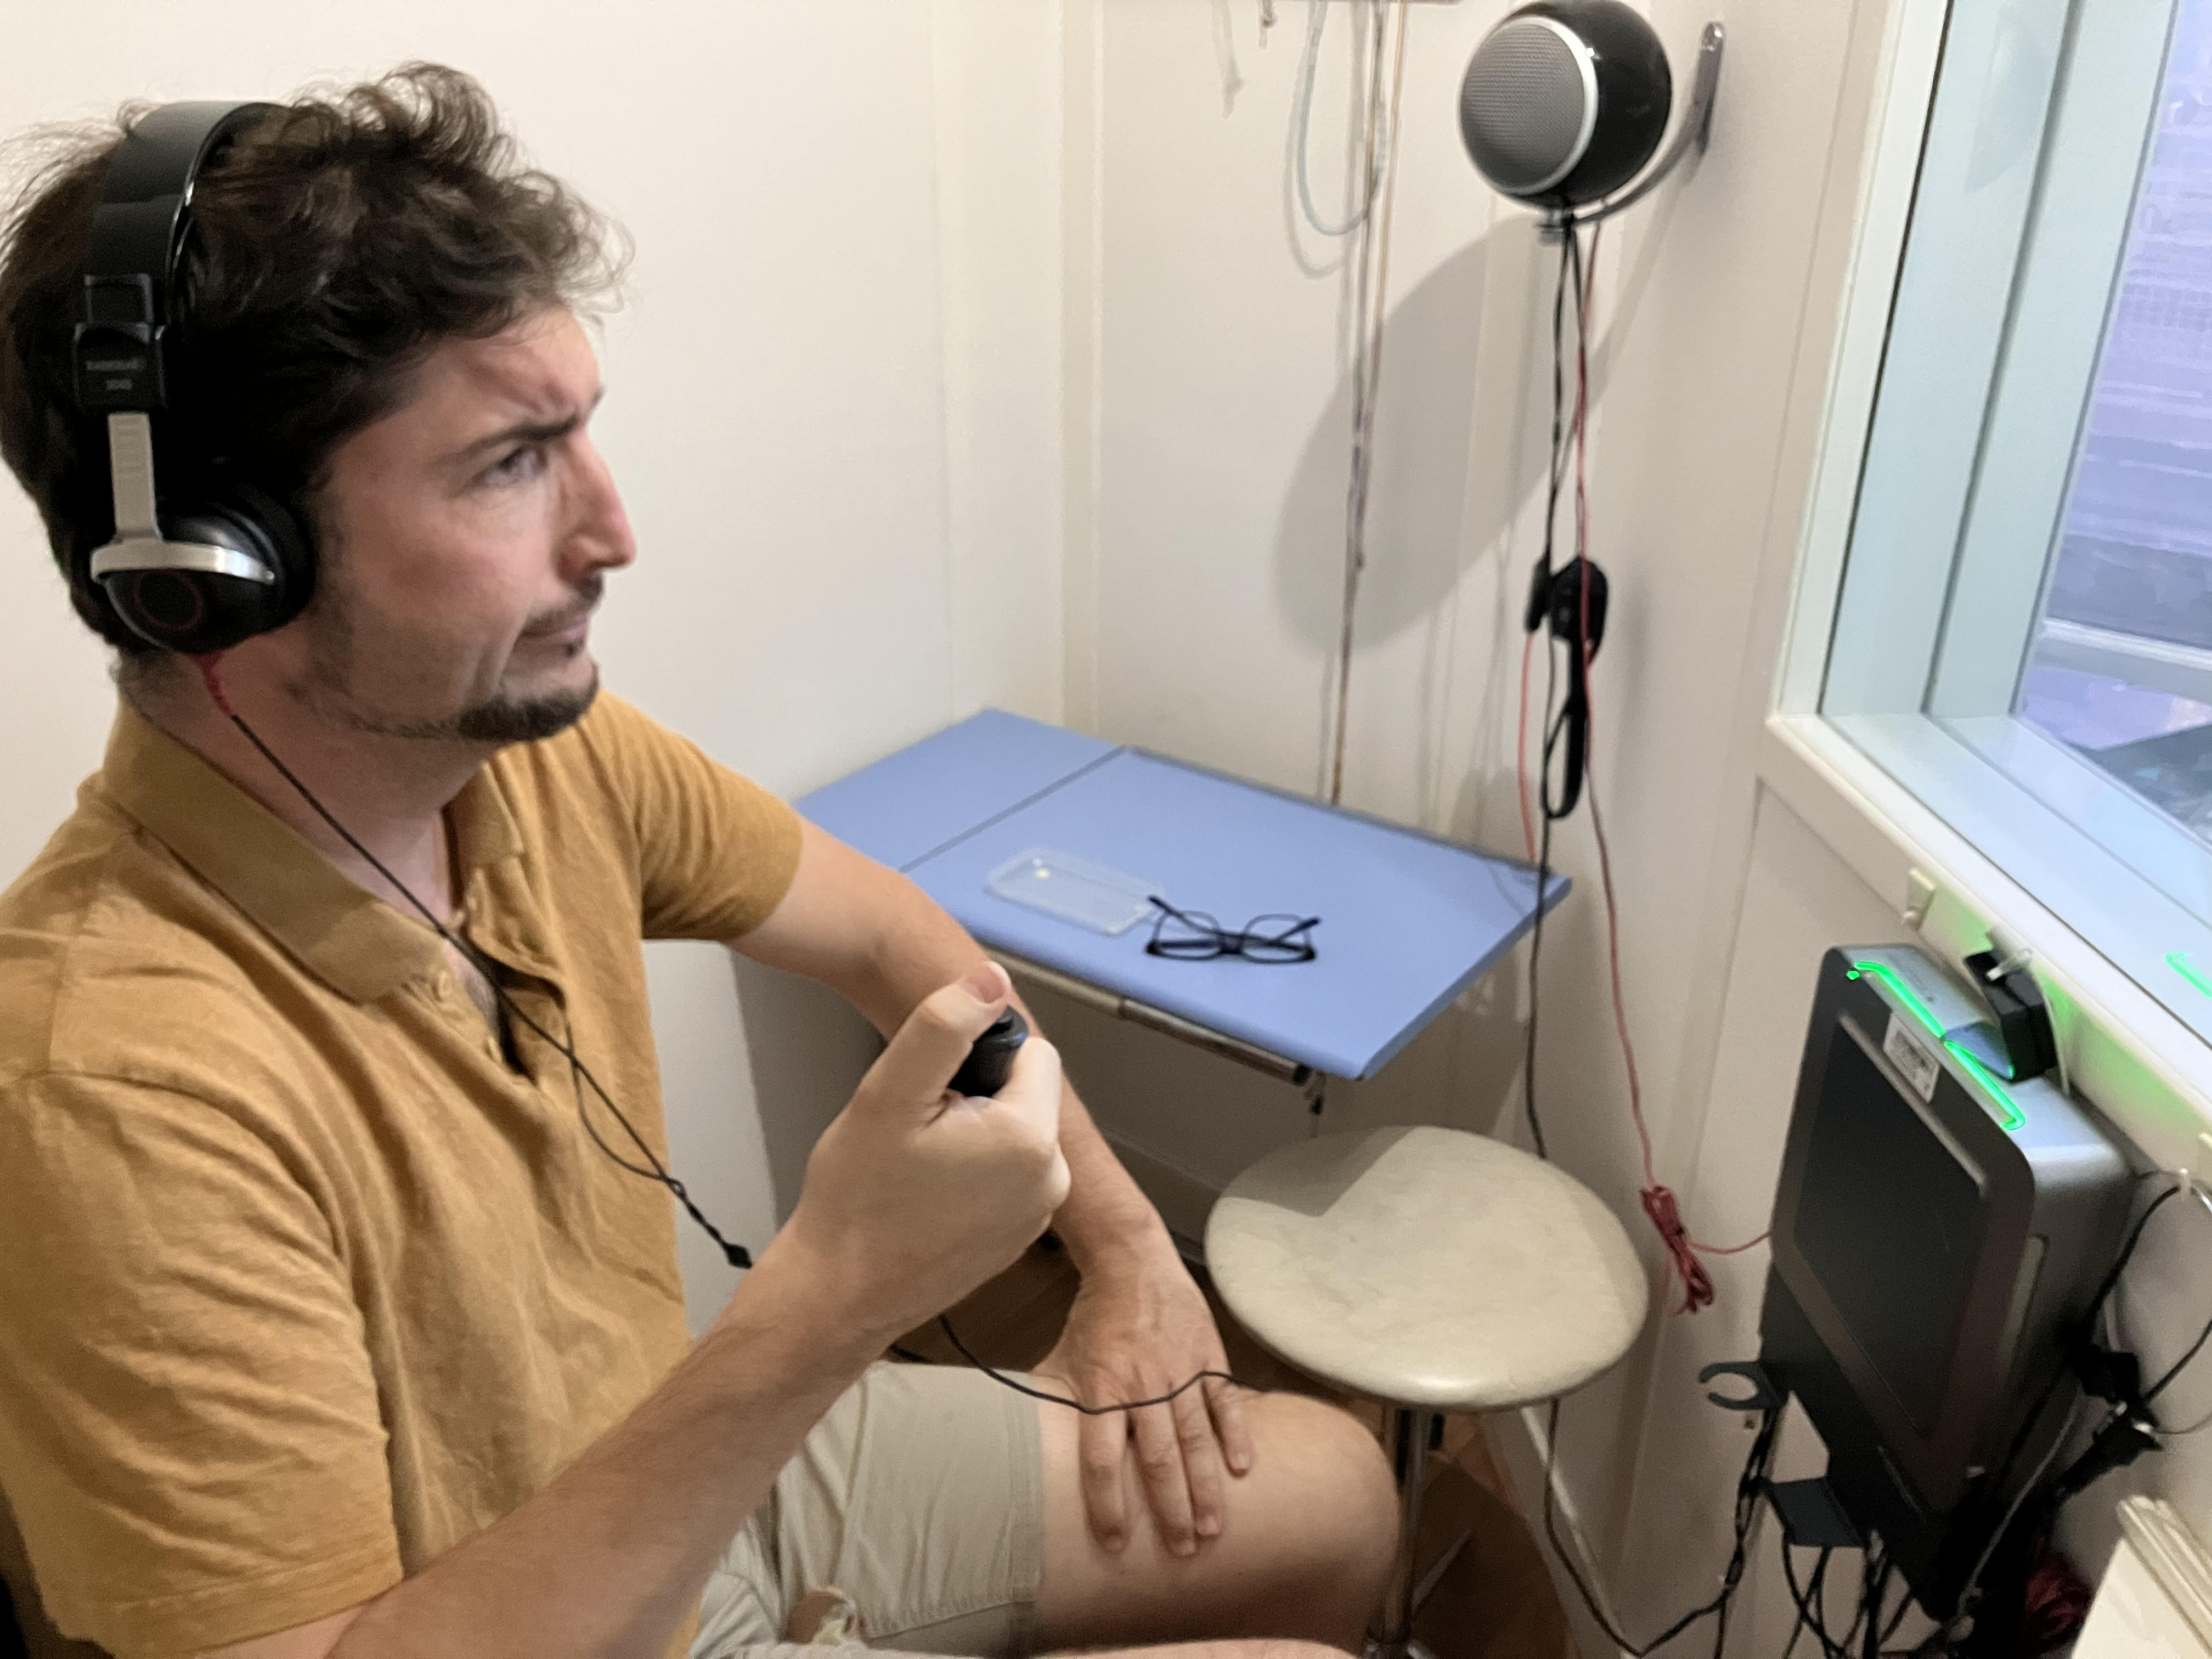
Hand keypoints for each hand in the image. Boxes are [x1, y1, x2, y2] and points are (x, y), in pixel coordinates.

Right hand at [772, 962, 1069, 1345]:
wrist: (837, 1296)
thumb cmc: (857, 1200)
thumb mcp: (890, 1094)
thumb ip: (944, 1026)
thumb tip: (992, 979)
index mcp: (1030, 1139)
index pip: (1032, 1052)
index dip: (977, 1057)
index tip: (931, 1091)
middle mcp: (1052, 1180)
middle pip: (1025, 1093)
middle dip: (976, 1095)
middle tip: (917, 1129)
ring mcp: (1036, 1216)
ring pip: (1014, 1132)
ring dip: (973, 1133)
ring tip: (917, 1164)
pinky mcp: (1016, 1239)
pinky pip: (1006, 1175)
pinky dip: (972, 1172)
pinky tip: (925, 1195)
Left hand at [1036, 1241, 1254, 1557]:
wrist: (1132, 1259)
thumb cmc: (1095, 1315)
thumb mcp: (1066, 1356)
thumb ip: (1057, 1402)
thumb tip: (1030, 1446)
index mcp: (1102, 1387)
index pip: (1101, 1460)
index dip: (1107, 1505)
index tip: (1116, 1544)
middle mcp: (1142, 1385)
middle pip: (1156, 1459)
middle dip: (1169, 1510)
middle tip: (1180, 1552)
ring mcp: (1179, 1371)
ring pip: (1194, 1438)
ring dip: (1204, 1487)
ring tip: (1211, 1529)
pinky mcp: (1207, 1355)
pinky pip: (1225, 1401)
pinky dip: (1235, 1434)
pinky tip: (1243, 1467)